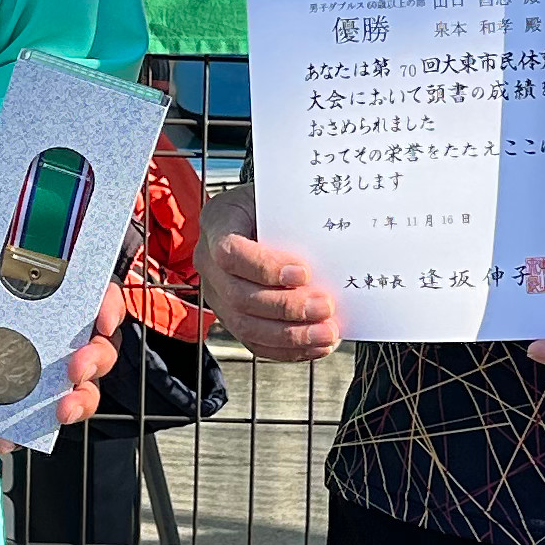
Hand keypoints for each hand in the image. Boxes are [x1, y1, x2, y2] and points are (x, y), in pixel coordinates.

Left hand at [0, 222, 126, 441]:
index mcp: (63, 290)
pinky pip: (34, 415)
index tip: (101, 319)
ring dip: (77, 401)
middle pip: (101, 346)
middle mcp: (67, 329)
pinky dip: (23, 432)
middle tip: (76, 368)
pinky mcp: (25, 390)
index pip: (102, 295)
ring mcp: (50, 363)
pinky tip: (7, 440)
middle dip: (96, 360)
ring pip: (81, 386)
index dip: (109, 306)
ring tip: (60, 412)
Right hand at [196, 176, 341, 362]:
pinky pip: (255, 342)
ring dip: (291, 335)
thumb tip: (336, 235)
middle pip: (239, 296)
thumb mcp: (280, 195)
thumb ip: (297, 214)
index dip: (265, 268)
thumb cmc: (276, 203)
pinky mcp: (231, 318)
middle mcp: (208, 262)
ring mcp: (217, 294)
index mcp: (217, 222)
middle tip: (326, 307)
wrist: (262, 214)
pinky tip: (316, 345)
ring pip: (245, 326)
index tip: (304, 272)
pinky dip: (288, 349)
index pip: (230, 253)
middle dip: (286, 307)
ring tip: (327, 333)